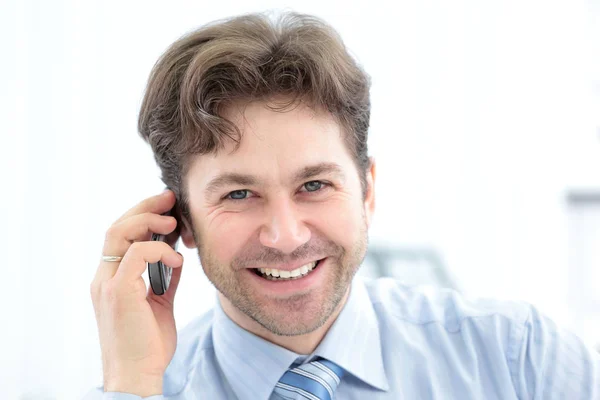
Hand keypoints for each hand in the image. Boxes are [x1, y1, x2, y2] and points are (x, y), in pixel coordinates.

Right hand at [90, 190, 183, 395]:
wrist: (137, 376)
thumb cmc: (148, 343)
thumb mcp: (160, 302)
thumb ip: (164, 277)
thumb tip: (176, 254)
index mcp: (111, 279)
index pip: (120, 235)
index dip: (142, 215)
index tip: (168, 205)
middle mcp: (104, 278)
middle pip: (116, 227)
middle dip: (145, 207)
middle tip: (170, 198)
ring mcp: (107, 285)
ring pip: (119, 233)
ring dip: (149, 221)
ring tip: (173, 222)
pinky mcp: (119, 293)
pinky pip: (136, 255)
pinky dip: (159, 250)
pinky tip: (177, 258)